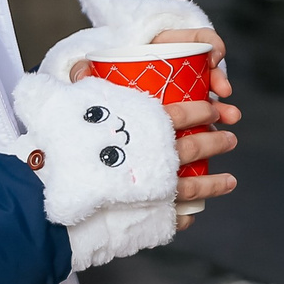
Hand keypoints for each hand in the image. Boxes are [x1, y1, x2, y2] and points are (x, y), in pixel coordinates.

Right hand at [73, 28, 239, 226]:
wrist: (53, 192)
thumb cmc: (60, 143)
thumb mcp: (68, 102)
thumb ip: (81, 83)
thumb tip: (82, 66)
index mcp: (147, 127)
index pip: (184, 114)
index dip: (203, 110)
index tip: (213, 109)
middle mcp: (160, 158)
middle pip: (198, 147)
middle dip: (218, 141)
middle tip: (230, 138)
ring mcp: (160, 191)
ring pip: (197, 186)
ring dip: (216, 183)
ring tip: (230, 180)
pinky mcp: (151, 218)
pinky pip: (175, 218)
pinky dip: (186, 217)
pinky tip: (191, 215)